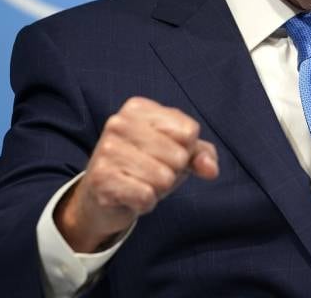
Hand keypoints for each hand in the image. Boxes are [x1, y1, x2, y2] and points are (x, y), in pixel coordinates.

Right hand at [56, 96, 218, 251]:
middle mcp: (119, 123)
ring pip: (164, 178)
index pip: (189, 132)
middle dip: (171, 172)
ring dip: (158, 189)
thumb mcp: (177, 152)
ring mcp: (107, 150)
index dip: (184, 151)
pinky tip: (129, 195)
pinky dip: (145, 203)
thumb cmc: (144, 166)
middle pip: (179, 156)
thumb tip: (210, 169)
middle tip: (149, 172)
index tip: (162, 154)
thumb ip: (202, 154)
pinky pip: (147, 197)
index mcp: (138, 108)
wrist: (100, 196)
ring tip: (139, 182)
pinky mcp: (101, 179)